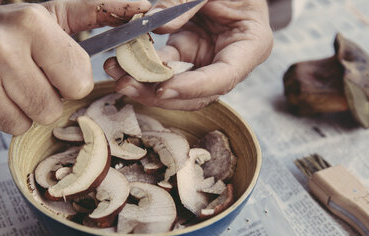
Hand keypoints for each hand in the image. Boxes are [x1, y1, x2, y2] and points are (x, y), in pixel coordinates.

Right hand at [0, 0, 150, 139]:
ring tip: (0, 86)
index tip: (52, 71)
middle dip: (42, 101)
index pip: (78, 84)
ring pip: (20, 125)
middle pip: (50, 110)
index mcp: (32, 25)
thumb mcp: (50, 14)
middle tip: (23, 80)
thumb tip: (144, 7)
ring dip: (15, 112)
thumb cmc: (3, 27)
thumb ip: (97, 12)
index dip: (68, 84)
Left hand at [104, 0, 272, 109]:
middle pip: (197, 93)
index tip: (163, 89)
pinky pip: (165, 65)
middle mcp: (230, 61)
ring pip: (178, 85)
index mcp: (251, 45)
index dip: (193, 88)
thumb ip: (185, 2)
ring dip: (146, 83)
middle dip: (160, 94)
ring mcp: (208, 58)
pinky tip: (122, 61)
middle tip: (127, 85)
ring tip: (117, 74)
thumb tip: (155, 28)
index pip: (223, 78)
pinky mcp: (190, 51)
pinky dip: (144, 65)